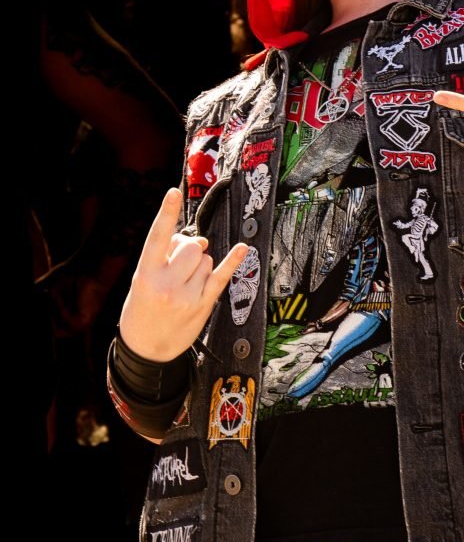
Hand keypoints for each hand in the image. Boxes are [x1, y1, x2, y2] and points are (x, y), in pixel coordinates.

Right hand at [119, 188, 248, 361]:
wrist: (146, 349)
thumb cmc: (143, 307)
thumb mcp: (143, 279)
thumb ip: (166, 256)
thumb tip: (200, 240)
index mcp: (146, 274)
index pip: (157, 237)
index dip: (166, 212)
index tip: (174, 192)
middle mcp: (166, 284)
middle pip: (191, 246)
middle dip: (190, 250)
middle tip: (179, 266)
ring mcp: (187, 296)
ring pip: (206, 259)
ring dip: (200, 264)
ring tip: (184, 284)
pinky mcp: (204, 305)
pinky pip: (222, 276)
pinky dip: (233, 260)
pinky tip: (243, 248)